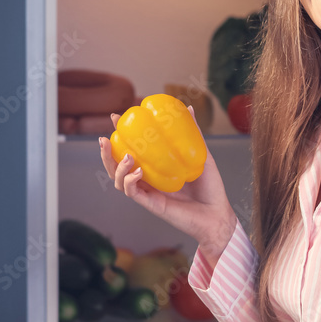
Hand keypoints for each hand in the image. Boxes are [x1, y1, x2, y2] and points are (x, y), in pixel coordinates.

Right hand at [99, 106, 239, 254]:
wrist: (217, 212)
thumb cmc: (210, 187)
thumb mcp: (201, 155)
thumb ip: (193, 134)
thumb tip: (190, 108)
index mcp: (155, 167)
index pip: (131, 150)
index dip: (119, 135)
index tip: (115, 118)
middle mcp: (147, 180)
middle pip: (116, 166)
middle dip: (105, 153)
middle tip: (104, 139)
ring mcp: (148, 192)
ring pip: (119, 180)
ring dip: (116, 167)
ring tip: (126, 156)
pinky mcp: (151, 204)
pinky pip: (132, 193)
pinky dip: (130, 181)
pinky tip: (137, 172)